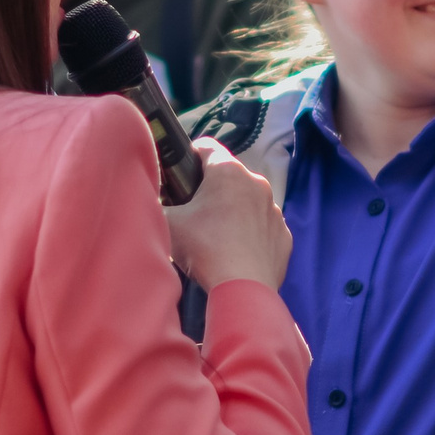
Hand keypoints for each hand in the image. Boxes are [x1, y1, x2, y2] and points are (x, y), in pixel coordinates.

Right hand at [163, 141, 291, 289]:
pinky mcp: (283, 235)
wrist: (243, 288)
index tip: (180, 174)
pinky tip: (235, 253)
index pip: (205, 146)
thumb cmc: (204, 249)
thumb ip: (156, 206)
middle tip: (192, 213)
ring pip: (248, 202)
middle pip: (228, 176)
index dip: (188, 156)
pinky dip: (250, 235)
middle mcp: (257, 183)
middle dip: (210, 189)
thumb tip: (150, 202)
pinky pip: (263, 227)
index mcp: (228, 172)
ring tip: (214, 237)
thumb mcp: (169, 224)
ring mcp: (274, 210)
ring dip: (232, 212)